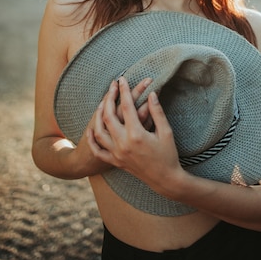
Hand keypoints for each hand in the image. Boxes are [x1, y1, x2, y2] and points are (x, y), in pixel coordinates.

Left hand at [88, 76, 182, 195]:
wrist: (165, 180)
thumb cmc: (168, 154)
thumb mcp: (166, 131)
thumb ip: (157, 111)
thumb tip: (151, 93)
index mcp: (136, 135)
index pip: (126, 106)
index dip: (124, 91)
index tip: (123, 79)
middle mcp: (123, 143)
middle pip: (108, 115)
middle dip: (109, 98)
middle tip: (112, 86)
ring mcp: (117, 153)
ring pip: (99, 131)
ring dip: (98, 115)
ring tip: (102, 103)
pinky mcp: (115, 161)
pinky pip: (98, 150)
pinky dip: (92, 139)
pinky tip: (92, 128)